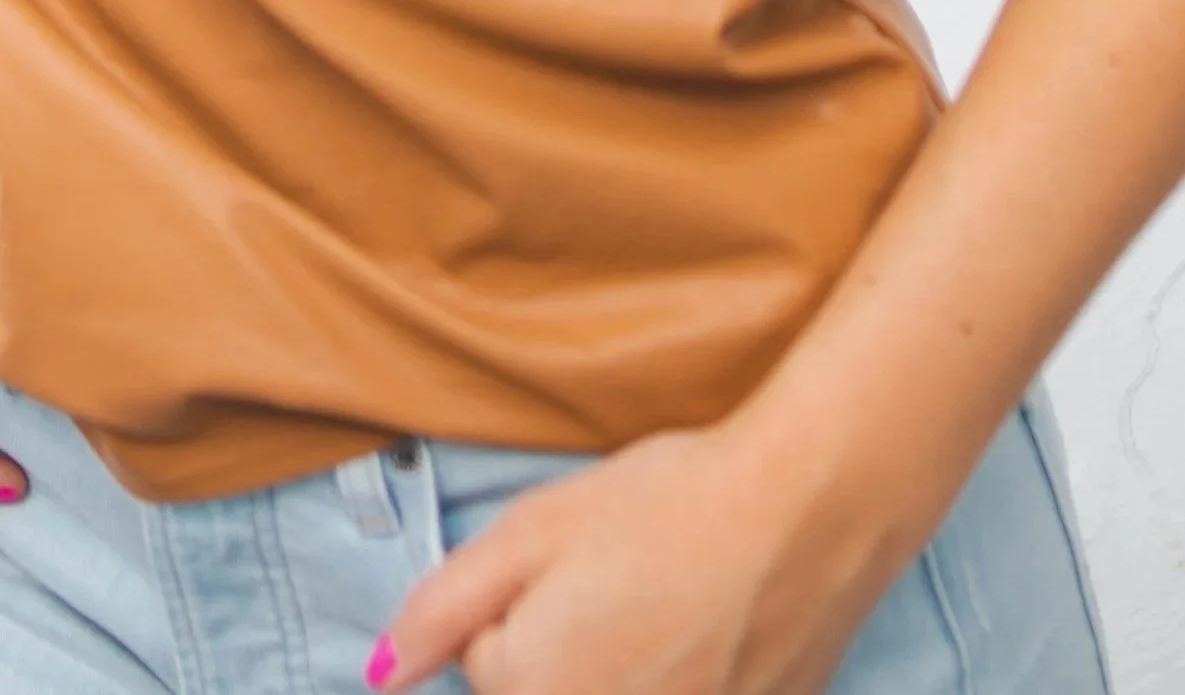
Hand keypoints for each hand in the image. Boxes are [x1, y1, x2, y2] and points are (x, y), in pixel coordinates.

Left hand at [371, 418, 894, 694]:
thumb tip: (379, 675)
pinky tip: (707, 635)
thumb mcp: (532, 531)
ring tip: (669, 613)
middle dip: (566, 653)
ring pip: (605, 694)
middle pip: (546, 691)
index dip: (516, 615)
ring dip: (626, 664)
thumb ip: (441, 612)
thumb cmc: (665, 509)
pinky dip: (674, 677)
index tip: (573, 573)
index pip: (486, 672)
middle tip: (626, 591)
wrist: (806, 515)